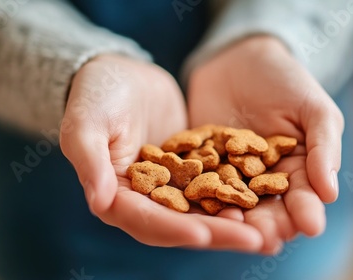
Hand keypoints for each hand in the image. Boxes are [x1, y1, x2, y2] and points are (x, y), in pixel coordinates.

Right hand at [60, 54, 262, 251]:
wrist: (122, 74)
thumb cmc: (95, 94)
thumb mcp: (86, 123)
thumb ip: (91, 161)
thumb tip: (100, 203)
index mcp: (116, 196)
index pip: (147, 220)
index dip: (176, 228)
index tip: (205, 234)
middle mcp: (144, 200)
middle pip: (182, 224)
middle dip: (218, 233)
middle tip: (256, 241)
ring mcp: (170, 186)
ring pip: (203, 210)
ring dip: (233, 221)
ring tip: (266, 229)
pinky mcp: (190, 170)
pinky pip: (214, 186)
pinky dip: (236, 193)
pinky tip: (263, 197)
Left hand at [188, 36, 343, 253]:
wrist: (239, 59)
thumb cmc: (286, 80)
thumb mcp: (313, 108)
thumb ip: (324, 147)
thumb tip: (330, 193)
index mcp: (296, 170)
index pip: (303, 197)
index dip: (307, 211)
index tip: (310, 225)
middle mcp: (263, 180)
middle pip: (267, 210)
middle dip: (268, 226)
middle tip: (267, 240)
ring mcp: (230, 175)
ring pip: (232, 204)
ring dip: (233, 220)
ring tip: (233, 227)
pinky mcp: (201, 165)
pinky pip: (200, 183)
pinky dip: (200, 195)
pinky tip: (199, 205)